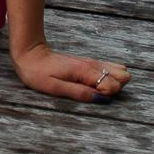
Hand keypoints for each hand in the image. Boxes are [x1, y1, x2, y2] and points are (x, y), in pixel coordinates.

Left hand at [14, 43, 129, 102]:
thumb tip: (102, 99)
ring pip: (119, 72)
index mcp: (85, 71)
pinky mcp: (90, 63)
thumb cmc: (38, 73)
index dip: (106, 94)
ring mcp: (92, 62)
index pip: (114, 84)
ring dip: (112, 83)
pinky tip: (95, 83)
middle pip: (123, 77)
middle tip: (93, 92)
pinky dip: (109, 78)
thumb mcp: (55, 87)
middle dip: (114, 88)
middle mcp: (93, 65)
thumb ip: (79, 92)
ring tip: (93, 88)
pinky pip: (110, 68)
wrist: (30, 54)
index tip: (91, 96)